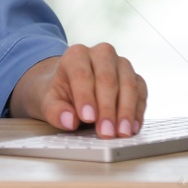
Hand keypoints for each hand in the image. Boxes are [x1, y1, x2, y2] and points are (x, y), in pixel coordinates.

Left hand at [9, 44, 145, 137]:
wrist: (69, 87)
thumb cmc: (58, 94)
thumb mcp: (47, 102)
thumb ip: (54, 111)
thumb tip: (68, 120)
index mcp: (76, 55)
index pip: (82, 74)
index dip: (85, 97)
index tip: (87, 118)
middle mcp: (101, 54)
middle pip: (107, 79)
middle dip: (107, 108)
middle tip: (106, 132)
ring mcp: (120, 64)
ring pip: (128, 84)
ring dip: (126, 111)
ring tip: (122, 133)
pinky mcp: (134, 78)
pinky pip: (141, 92)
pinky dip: (138, 111)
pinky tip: (133, 128)